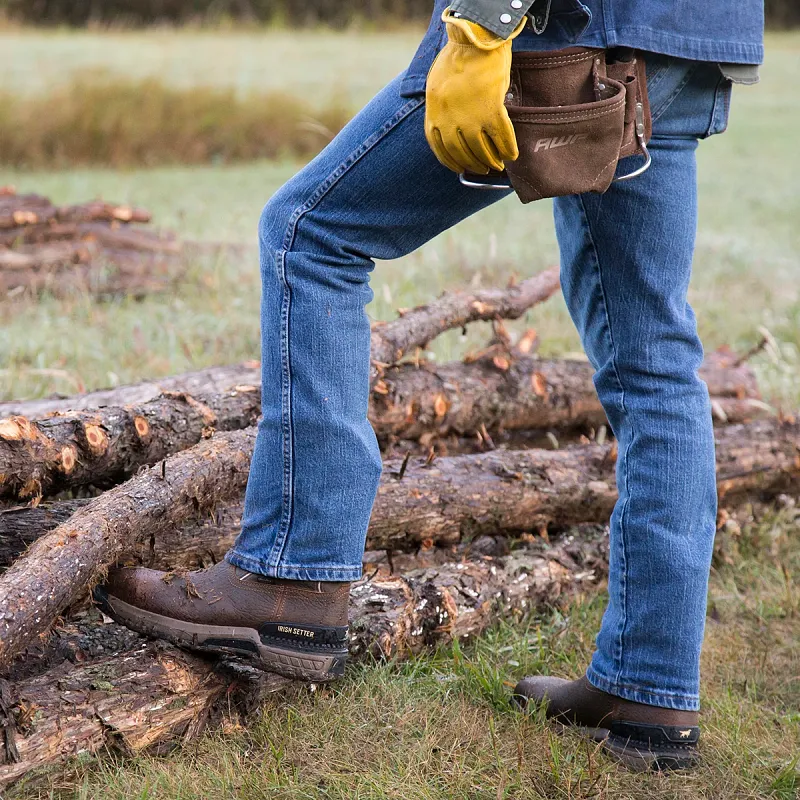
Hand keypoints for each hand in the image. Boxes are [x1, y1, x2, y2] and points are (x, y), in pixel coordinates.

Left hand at [425, 10, 525, 173]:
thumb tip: (450, 126)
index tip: (459, 168)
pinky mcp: (491, 110)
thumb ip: (442, 109)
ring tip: (497, 165)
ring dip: (490, 161)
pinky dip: (508, 149)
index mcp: (434, 113)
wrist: (476, 39)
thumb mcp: (438, 86)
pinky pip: (501, 137)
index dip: (450, 162)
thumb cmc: (457, 57)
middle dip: (473, 165)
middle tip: (483, 169)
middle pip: (461, 153)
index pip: (440, 148)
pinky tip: (512, 155)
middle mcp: (450, 119)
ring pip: (481, 150)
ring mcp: (470, 117)